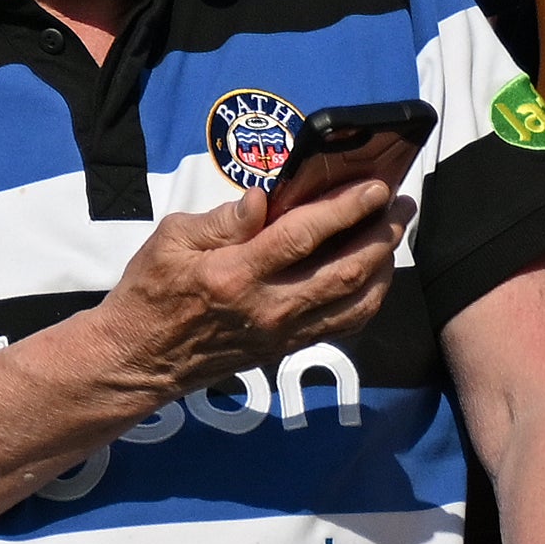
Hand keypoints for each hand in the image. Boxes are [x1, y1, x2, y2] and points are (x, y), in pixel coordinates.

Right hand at [97, 172, 409, 404]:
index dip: (343, 209)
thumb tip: (264, 198)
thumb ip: (221, 220)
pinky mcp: (289, 347)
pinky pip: (346, 323)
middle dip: (381, 234)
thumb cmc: (151, 289)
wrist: (143, 356)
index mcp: (233, 273)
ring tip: (396, 233)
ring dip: (385, 265)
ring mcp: (284, 332)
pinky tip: (376, 274)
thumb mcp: (170, 239)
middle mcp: (268, 307)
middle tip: (401, 204)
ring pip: (356, 302)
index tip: (373, 187)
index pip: (302, 236)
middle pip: (344, 270)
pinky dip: (371, 297)